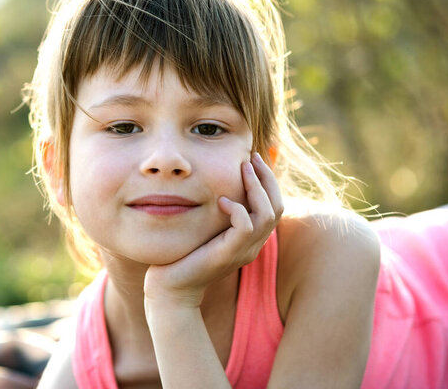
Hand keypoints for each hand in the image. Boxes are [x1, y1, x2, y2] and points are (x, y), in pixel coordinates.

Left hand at [143, 152, 283, 308]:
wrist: (170, 289)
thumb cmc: (183, 255)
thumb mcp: (205, 228)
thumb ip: (217, 212)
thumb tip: (217, 184)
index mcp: (250, 239)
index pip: (273, 206)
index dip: (267, 181)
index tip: (252, 159)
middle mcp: (252, 246)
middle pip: (277, 207)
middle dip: (267, 178)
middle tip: (252, 157)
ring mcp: (242, 252)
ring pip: (267, 215)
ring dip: (256, 187)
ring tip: (242, 169)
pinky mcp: (228, 255)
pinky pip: (246, 227)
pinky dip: (238, 210)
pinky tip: (221, 200)